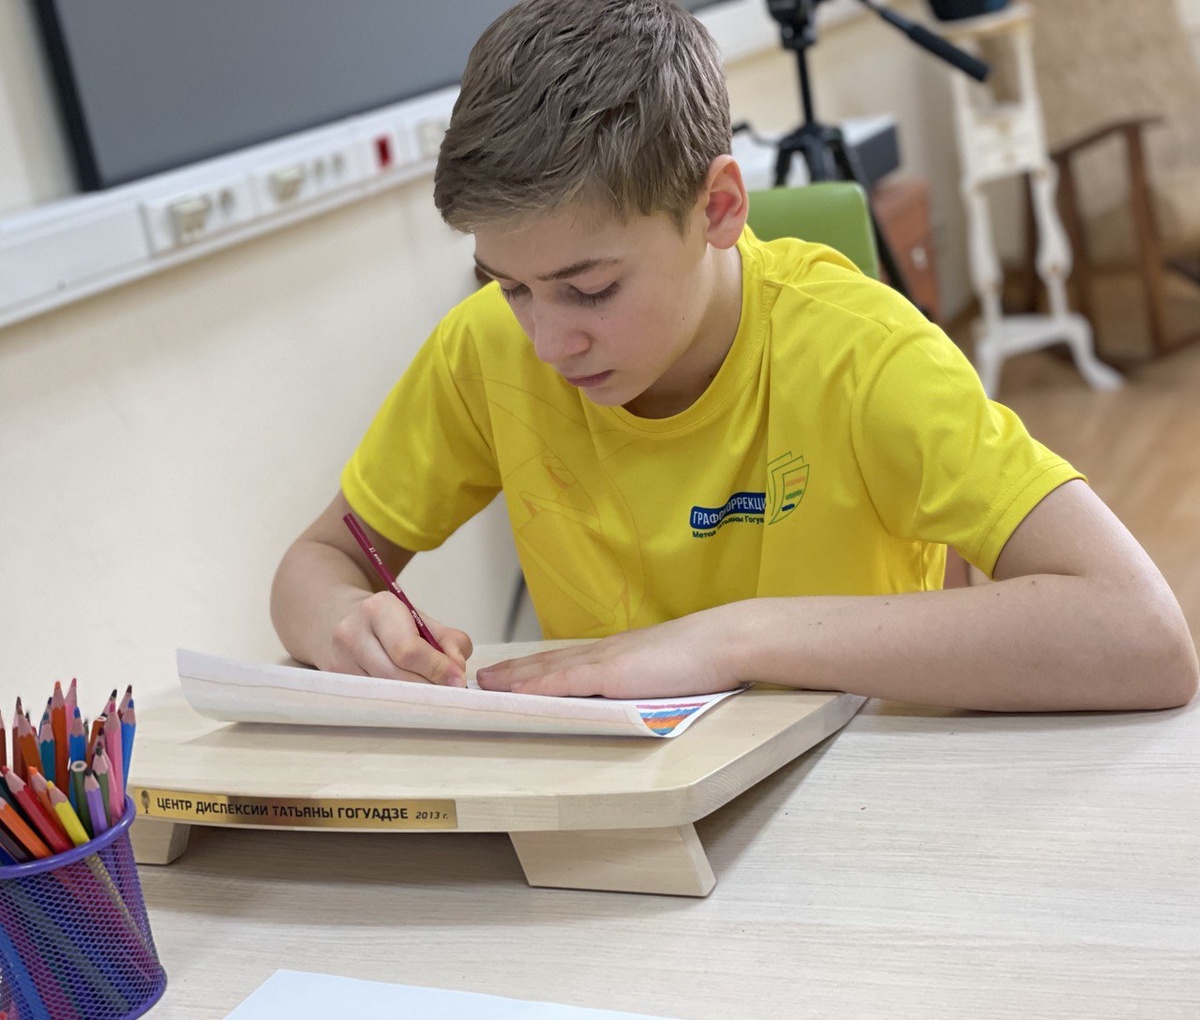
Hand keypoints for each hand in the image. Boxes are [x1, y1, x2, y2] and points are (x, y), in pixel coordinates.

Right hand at [323, 590, 472, 685]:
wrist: (342, 618)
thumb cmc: (391, 622)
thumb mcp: (422, 620)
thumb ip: (449, 641)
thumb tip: (457, 670)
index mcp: (378, 609)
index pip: (408, 649)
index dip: (437, 669)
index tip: (458, 681)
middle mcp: (352, 632)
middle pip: (396, 675)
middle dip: (428, 687)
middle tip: (449, 693)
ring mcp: (338, 658)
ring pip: (384, 691)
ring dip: (413, 697)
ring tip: (429, 692)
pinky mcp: (335, 678)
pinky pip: (372, 698)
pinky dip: (395, 700)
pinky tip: (406, 695)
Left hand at [476, 610, 738, 698]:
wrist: (725, 641)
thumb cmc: (707, 658)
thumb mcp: (668, 673)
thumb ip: (648, 682)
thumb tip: (637, 698)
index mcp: (619, 655)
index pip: (568, 662)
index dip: (538, 668)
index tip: (513, 673)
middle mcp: (605, 653)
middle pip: (549, 663)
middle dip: (515, 672)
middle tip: (483, 678)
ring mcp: (606, 662)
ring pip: (548, 669)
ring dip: (515, 678)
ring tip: (486, 684)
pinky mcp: (611, 673)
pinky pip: (564, 681)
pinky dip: (536, 686)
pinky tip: (515, 692)